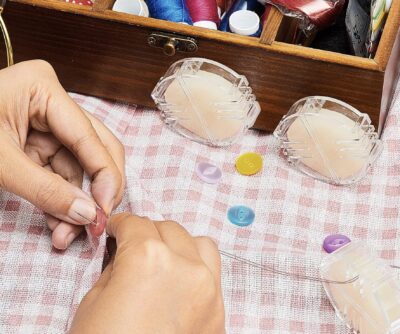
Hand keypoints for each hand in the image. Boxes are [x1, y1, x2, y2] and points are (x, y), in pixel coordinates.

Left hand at [0, 60, 124, 248]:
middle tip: (97, 222)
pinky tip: (59, 224)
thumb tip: (87, 215)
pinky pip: (61, 175)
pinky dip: (61, 201)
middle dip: (97, 189)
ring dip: (76, 203)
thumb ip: (45, 189)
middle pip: (96, 148)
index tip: (106, 212)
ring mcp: (48, 125)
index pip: (89, 137)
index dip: (105, 176)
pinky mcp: (39, 144)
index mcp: (44, 89)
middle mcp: (53, 104)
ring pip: (80, 168)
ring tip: (68, 235)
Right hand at [70, 213, 225, 333]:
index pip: (136, 223)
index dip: (121, 224)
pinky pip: (213, 273)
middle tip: (133, 247)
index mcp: (149, 259)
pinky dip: (196, 267)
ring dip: (180, 245)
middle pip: (168, 229)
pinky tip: (179, 283)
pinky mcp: (220, 311)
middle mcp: (185, 266)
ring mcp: (209, 289)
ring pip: (200, 244)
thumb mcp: (94, 302)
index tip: (116, 230)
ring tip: (163, 260)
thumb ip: (116, 267)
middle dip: (148, 233)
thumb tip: (126, 252)